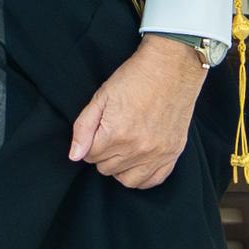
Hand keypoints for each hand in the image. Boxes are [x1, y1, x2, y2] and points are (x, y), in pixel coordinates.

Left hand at [69, 35, 210, 191]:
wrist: (171, 67)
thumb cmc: (135, 78)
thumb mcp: (101, 97)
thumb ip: (84, 128)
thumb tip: (75, 156)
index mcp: (116, 134)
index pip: (89, 157)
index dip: (90, 143)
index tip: (99, 129)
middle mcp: (137, 149)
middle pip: (106, 169)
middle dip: (104, 154)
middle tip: (112, 133)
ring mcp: (157, 154)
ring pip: (126, 180)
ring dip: (120, 167)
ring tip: (123, 148)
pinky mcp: (173, 153)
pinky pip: (152, 180)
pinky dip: (142, 175)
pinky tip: (138, 160)